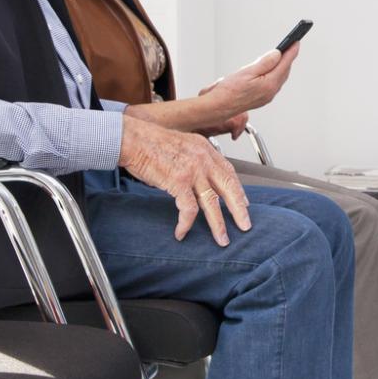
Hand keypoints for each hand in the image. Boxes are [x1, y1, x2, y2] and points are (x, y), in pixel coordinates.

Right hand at [117, 117, 251, 244]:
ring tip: (222, 239)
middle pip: (229, 188)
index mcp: (205, 149)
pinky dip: (186, 224)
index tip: (245, 203)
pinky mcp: (179, 182)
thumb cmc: (149, 142)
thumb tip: (198, 177)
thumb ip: (194, 158)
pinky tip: (181, 233)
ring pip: (212, 203)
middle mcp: (203, 159)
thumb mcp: (181, 144)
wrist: (132, 139)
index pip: (229, 172)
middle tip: (246, 225)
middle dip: (239, 209)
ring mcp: (193, 170)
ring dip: (218, 224)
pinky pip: (189, 210)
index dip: (238, 190)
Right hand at [197, 43, 300, 121]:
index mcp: (269, 84)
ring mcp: (267, 96)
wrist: (219, 106)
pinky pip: (274, 83)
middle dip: (288, 58)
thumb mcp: (247, 71)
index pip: (284, 64)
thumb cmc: (229, 91)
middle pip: (284, 71)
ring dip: (282, 66)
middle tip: (290, 46)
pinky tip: (271, 69)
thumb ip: (264, 63)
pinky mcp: (262, 98)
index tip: (296, 42)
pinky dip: (276, 73)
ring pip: (280, 78)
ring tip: (282, 55)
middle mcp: (270, 92)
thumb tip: (277, 54)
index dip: (291, 52)